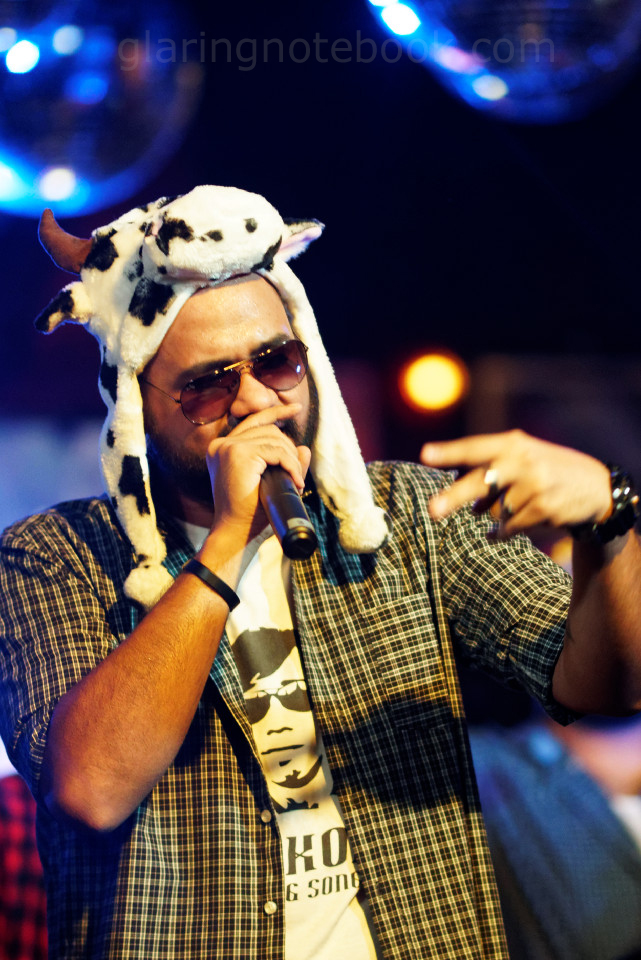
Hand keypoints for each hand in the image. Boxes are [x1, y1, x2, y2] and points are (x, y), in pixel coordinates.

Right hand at [207, 403, 310, 539]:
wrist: (235, 533)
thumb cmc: (250, 514)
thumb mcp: (270, 483)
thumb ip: (286, 464)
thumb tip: (304, 448)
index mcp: (222, 449)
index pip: (253, 421)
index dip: (276, 412)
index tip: (295, 409)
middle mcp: (221, 444)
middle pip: (267, 430)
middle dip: (288, 450)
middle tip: (296, 476)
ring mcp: (228, 447)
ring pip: (274, 440)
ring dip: (291, 461)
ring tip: (296, 482)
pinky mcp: (238, 454)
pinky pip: (276, 451)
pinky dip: (290, 465)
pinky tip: (295, 482)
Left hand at [420, 429, 611, 537]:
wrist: (595, 486)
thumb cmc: (547, 471)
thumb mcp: (523, 459)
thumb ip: (492, 472)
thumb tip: (465, 503)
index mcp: (512, 444)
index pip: (475, 448)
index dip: (450, 452)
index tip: (425, 454)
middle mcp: (522, 462)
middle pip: (481, 482)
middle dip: (454, 497)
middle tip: (431, 511)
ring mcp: (534, 486)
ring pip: (495, 512)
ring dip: (493, 517)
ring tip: (510, 509)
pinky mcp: (543, 509)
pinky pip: (509, 527)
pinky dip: (501, 532)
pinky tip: (503, 531)